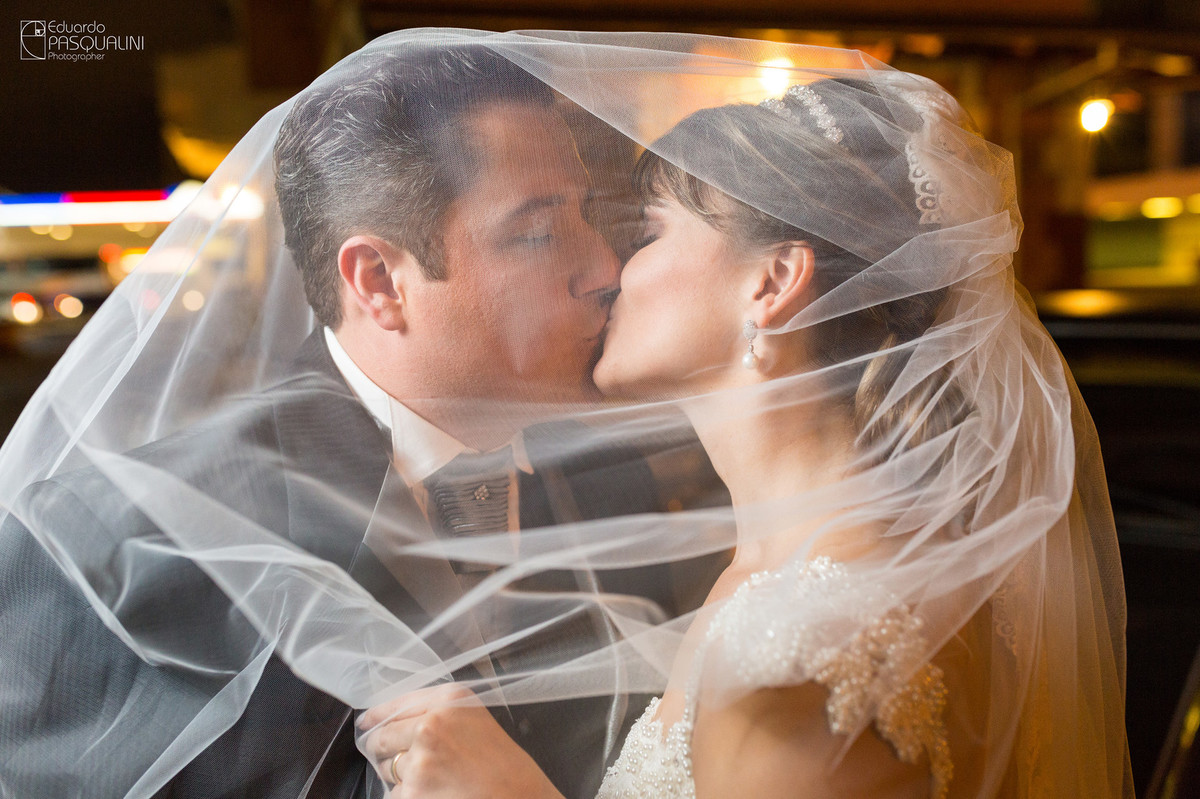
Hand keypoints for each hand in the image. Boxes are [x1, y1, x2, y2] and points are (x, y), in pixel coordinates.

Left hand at [358, 684, 565, 798]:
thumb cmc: (504, 766)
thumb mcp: (475, 719)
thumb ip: (436, 711)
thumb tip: (385, 721)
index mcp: (450, 699)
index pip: (396, 705)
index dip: (377, 716)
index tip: (367, 722)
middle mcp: (431, 724)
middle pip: (382, 737)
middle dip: (383, 750)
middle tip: (408, 761)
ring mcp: (419, 761)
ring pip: (386, 769)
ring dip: (398, 778)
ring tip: (434, 782)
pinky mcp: (413, 793)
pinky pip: (394, 795)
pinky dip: (408, 797)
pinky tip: (435, 795)